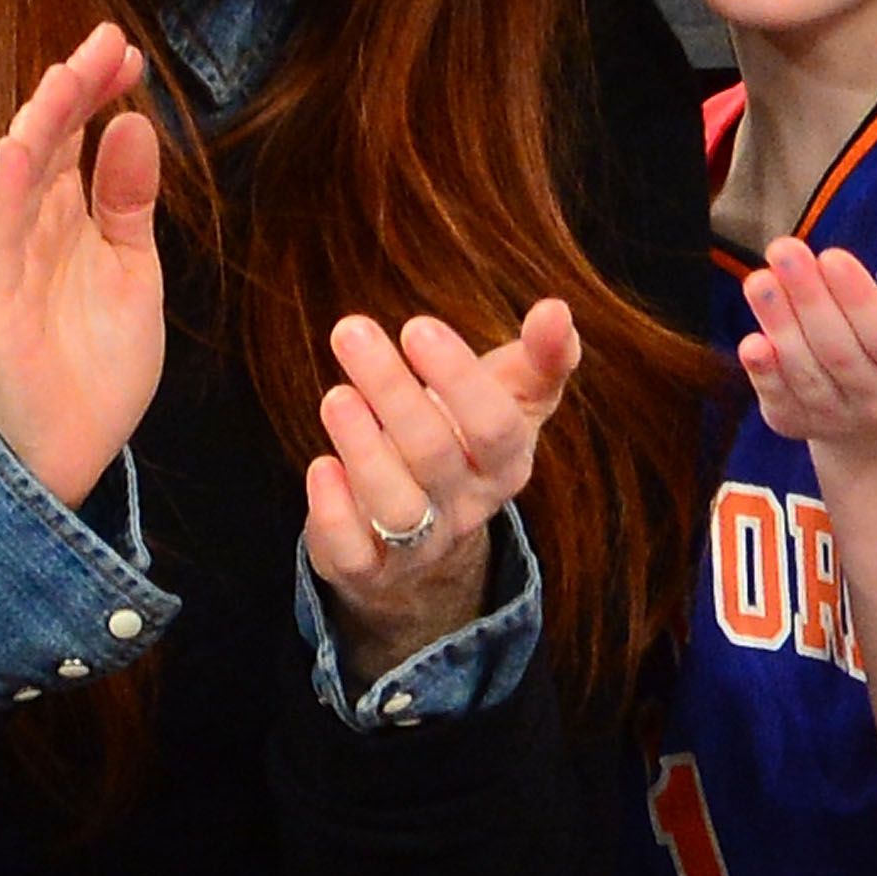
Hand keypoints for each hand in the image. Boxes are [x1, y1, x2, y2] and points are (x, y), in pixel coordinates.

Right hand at [0, 25, 162, 510]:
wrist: (74, 445)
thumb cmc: (99, 359)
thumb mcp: (133, 269)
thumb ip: (129, 201)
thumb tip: (134, 123)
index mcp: (68, 217)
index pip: (78, 138)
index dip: (98, 93)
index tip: (130, 53)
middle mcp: (32, 227)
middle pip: (48, 143)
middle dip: (74, 90)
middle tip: (106, 41)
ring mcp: (9, 260)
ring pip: (19, 180)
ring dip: (40, 125)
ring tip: (65, 76)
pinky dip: (4, 193)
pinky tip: (14, 150)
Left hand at [304, 298, 579, 692]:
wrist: (433, 532)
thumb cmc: (468, 439)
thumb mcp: (512, 397)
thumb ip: (542, 356)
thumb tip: (557, 308)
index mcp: (506, 463)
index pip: (494, 426)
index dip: (459, 379)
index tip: (417, 326)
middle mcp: (467, 507)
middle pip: (435, 456)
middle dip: (393, 393)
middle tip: (351, 331)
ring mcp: (420, 544)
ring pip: (399, 508)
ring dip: (364, 451)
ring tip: (336, 397)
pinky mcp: (369, 567)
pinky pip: (355, 555)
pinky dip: (335, 516)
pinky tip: (320, 467)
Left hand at [739, 237, 876, 452]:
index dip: (858, 300)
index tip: (832, 252)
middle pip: (839, 353)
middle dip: (807, 300)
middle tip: (783, 248)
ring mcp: (837, 417)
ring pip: (806, 373)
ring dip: (779, 325)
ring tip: (759, 277)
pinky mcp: (798, 423)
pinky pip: (780, 403)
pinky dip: (763, 376)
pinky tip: (749, 341)